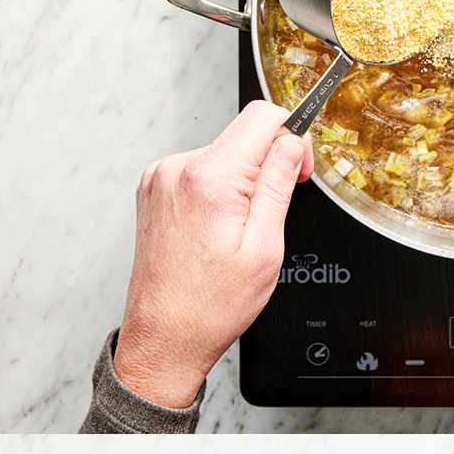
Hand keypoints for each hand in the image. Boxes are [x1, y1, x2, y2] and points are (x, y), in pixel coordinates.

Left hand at [113, 102, 313, 407]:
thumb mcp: (264, 248)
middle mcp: (178, 169)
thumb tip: (291, 143)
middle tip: (271, 215)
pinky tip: (217, 230)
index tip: (298, 170)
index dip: (293, 137)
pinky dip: (218, 192)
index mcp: (209, 179)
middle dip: (267, 166)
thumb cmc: (210, 306)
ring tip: (237, 232)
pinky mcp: (154, 189)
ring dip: (241, 183)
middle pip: (242, 136)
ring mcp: (161, 178)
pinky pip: (201, 172)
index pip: (262, 116)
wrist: (164, 336)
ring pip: (223, 155)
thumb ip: (278, 186)